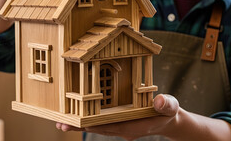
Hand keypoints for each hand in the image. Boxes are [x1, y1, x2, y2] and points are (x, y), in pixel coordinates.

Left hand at [56, 94, 179, 140]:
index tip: (77, 124)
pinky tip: (77, 114)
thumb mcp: (170, 106)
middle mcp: (122, 128)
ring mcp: (119, 125)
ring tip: (61, 123)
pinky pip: (101, 120)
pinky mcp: (118, 121)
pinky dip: (89, 118)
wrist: (169, 118)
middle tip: (60, 126)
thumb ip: (166, 104)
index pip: (109, 126)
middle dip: (79, 127)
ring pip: (96, 125)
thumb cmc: (169, 111)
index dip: (93, 125)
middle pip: (97, 128)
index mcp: (132, 126)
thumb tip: (158, 101)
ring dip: (80, 124)